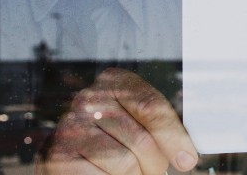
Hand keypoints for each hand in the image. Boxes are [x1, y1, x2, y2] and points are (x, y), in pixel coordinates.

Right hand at [37, 68, 197, 174]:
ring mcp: (71, 127)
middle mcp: (89, 99)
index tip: (188, 160)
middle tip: (154, 171)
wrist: (71, 153)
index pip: (152, 107)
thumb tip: (187, 155)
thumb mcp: (137, 120)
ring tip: (134, 174)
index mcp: (115, 81)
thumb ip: (161, 127)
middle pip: (141, 140)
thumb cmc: (114, 136)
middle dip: (155, 164)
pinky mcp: (58, 157)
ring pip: (124, 163)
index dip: (173, 137)